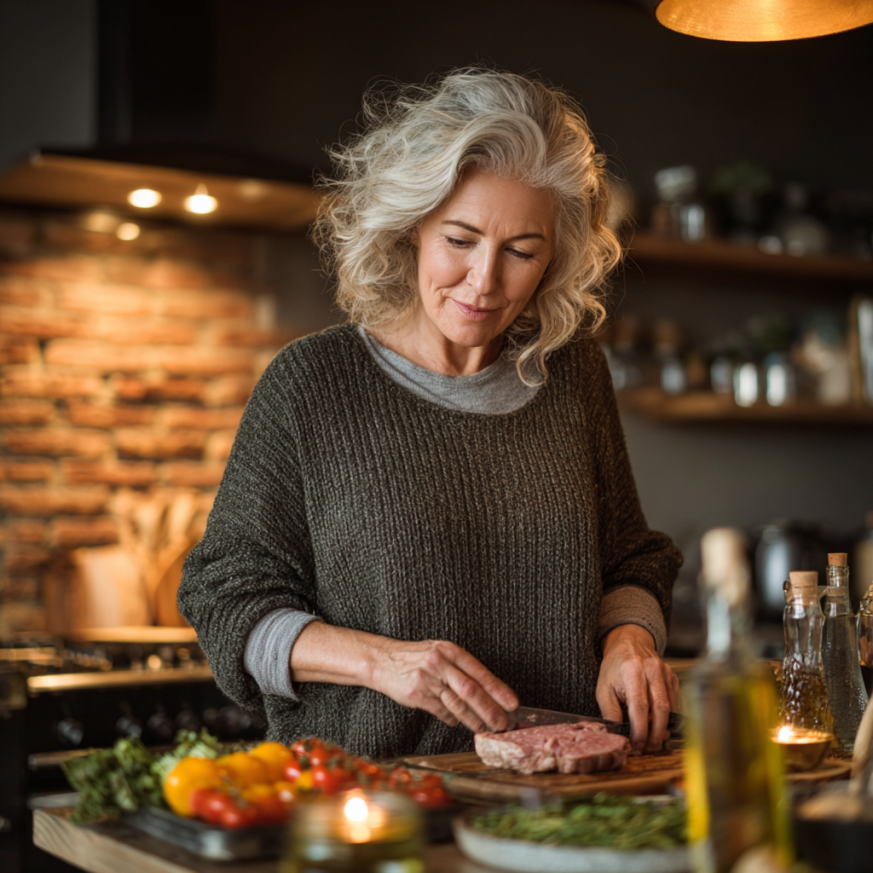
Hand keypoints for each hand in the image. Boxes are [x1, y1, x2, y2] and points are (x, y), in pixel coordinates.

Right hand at [370, 638, 518, 732]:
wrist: (382, 660)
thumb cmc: (415, 657)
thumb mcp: (439, 654)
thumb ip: (460, 669)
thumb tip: (484, 691)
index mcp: (449, 650)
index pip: (479, 672)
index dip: (497, 689)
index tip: (512, 702)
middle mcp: (440, 663)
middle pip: (471, 690)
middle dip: (490, 708)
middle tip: (504, 722)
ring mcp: (428, 679)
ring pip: (457, 704)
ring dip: (475, 719)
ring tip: (487, 728)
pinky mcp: (417, 695)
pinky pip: (441, 711)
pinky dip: (452, 719)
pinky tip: (460, 724)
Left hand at [596, 625, 678, 753]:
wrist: (629, 642)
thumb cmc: (614, 667)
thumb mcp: (603, 688)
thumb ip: (610, 712)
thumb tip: (617, 735)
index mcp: (632, 670)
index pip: (639, 706)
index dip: (640, 730)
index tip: (636, 745)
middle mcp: (652, 669)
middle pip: (660, 709)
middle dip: (655, 734)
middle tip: (648, 749)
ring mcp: (666, 672)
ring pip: (670, 708)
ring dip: (663, 729)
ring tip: (653, 743)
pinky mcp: (673, 677)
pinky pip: (674, 702)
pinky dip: (668, 718)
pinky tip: (659, 727)